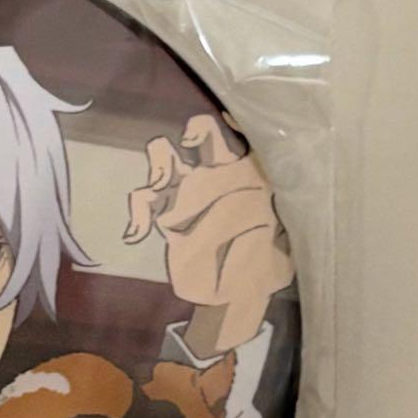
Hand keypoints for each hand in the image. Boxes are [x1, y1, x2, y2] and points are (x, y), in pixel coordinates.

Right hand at [124, 114, 294, 356]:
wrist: (234, 296)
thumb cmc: (264, 266)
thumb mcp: (282, 244)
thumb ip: (275, 226)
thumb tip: (263, 218)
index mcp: (248, 175)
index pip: (244, 137)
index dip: (237, 121)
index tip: (230, 120)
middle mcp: (216, 176)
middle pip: (202, 133)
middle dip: (196, 131)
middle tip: (190, 145)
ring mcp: (187, 194)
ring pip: (165, 156)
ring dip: (160, 163)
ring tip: (158, 184)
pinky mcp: (165, 217)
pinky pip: (143, 201)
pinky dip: (136, 213)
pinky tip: (135, 234)